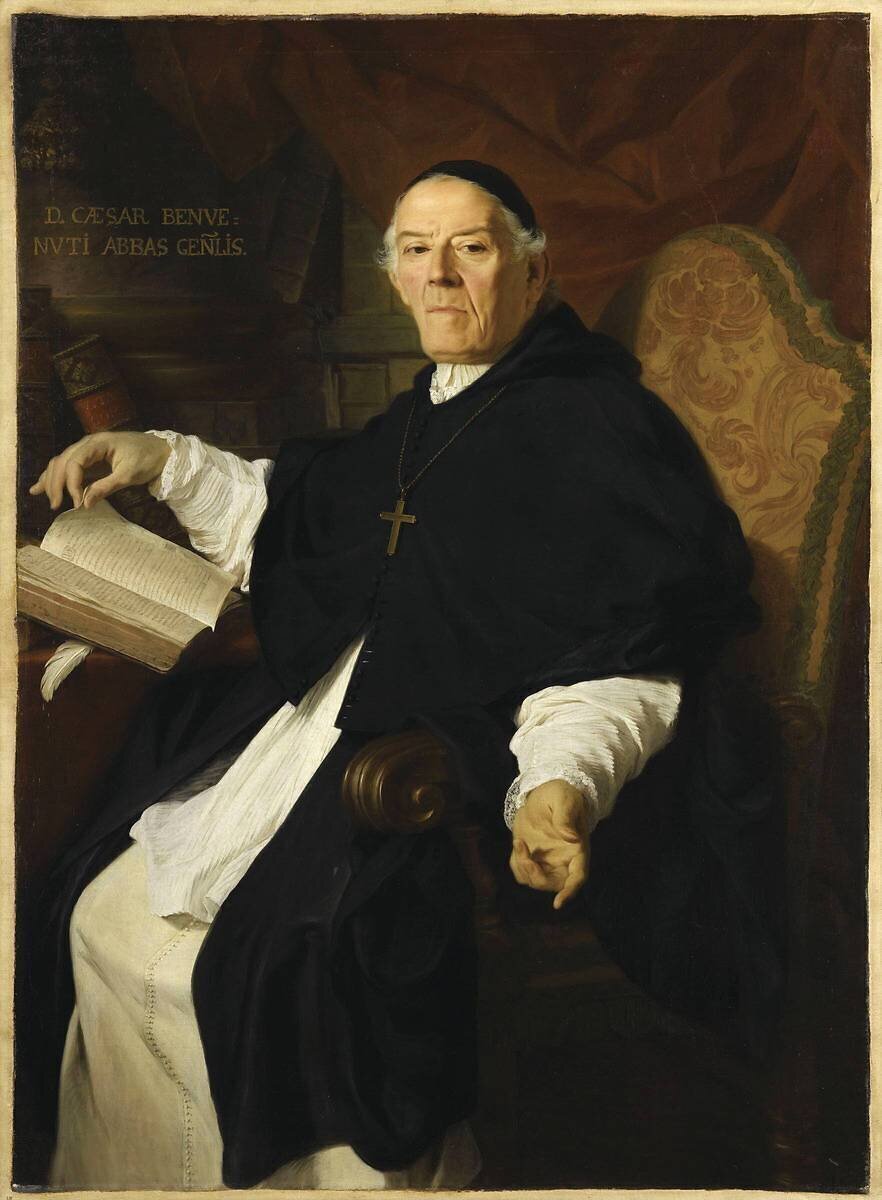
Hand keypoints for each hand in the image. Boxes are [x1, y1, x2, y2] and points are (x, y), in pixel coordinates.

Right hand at [29, 432, 171, 510]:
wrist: (161, 450)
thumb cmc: (147, 459)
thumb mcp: (129, 475)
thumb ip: (106, 487)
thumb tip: (84, 504)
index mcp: (97, 443)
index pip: (74, 462)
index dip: (71, 483)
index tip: (75, 503)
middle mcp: (88, 443)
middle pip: (62, 461)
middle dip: (56, 483)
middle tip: (56, 506)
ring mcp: (87, 449)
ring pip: (61, 462)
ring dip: (51, 479)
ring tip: (44, 497)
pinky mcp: (90, 458)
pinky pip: (68, 465)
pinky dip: (56, 476)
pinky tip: (40, 486)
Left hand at [509, 779, 590, 909]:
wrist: (544, 792)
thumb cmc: (561, 794)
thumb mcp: (564, 799)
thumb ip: (566, 817)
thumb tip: (571, 837)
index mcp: (577, 849)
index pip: (578, 876)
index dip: (570, 892)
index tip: (558, 903)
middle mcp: (563, 860)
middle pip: (554, 884)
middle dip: (537, 876)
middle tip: (524, 854)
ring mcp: (546, 860)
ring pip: (535, 880)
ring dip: (524, 868)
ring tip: (519, 842)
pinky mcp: (531, 856)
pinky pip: (522, 872)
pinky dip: (517, 864)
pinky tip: (518, 843)